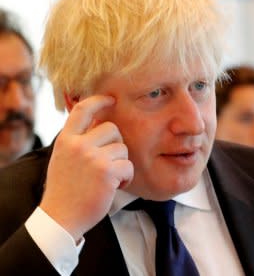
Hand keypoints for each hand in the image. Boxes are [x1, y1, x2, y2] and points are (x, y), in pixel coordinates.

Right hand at [40, 95, 133, 241]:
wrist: (61, 218)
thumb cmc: (66, 189)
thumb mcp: (64, 158)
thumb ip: (78, 141)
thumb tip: (101, 122)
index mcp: (66, 140)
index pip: (83, 109)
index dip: (99, 100)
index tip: (111, 99)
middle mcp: (78, 145)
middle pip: (112, 128)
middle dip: (116, 144)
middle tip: (109, 162)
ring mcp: (92, 157)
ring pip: (123, 148)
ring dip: (121, 164)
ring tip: (109, 178)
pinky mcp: (107, 171)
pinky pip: (129, 166)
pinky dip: (126, 178)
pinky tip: (115, 186)